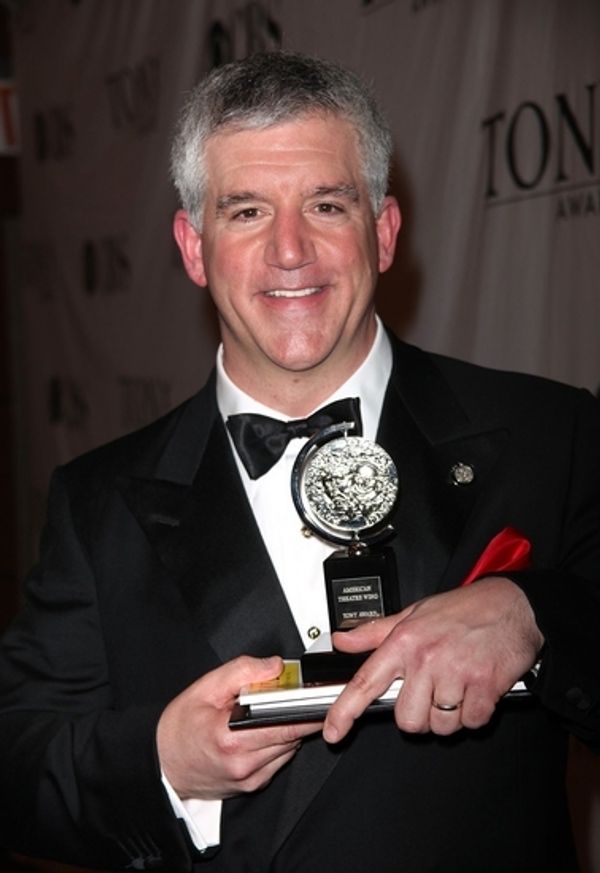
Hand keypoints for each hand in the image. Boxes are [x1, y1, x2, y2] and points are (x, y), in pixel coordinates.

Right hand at [157, 655, 321, 799]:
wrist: (161, 763)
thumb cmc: (179, 727)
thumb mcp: (206, 687)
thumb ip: (243, 671)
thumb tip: (274, 666)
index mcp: (232, 738)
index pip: (286, 723)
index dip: (305, 708)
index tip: (314, 696)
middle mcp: (243, 763)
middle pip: (293, 736)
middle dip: (298, 715)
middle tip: (292, 697)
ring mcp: (249, 779)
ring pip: (289, 749)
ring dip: (287, 729)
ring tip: (269, 714)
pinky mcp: (251, 786)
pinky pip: (279, 762)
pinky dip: (278, 745)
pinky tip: (261, 732)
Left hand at [323, 577, 543, 742]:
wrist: (513, 604)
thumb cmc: (464, 609)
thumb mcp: (413, 613)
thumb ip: (375, 632)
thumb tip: (342, 641)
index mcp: (404, 641)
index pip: (366, 681)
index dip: (345, 711)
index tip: (333, 731)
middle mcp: (426, 658)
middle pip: (407, 720)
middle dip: (419, 714)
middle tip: (432, 692)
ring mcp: (456, 673)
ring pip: (440, 725)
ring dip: (450, 715)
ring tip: (458, 685)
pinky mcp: (485, 686)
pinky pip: (471, 722)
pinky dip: (475, 713)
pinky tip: (477, 689)